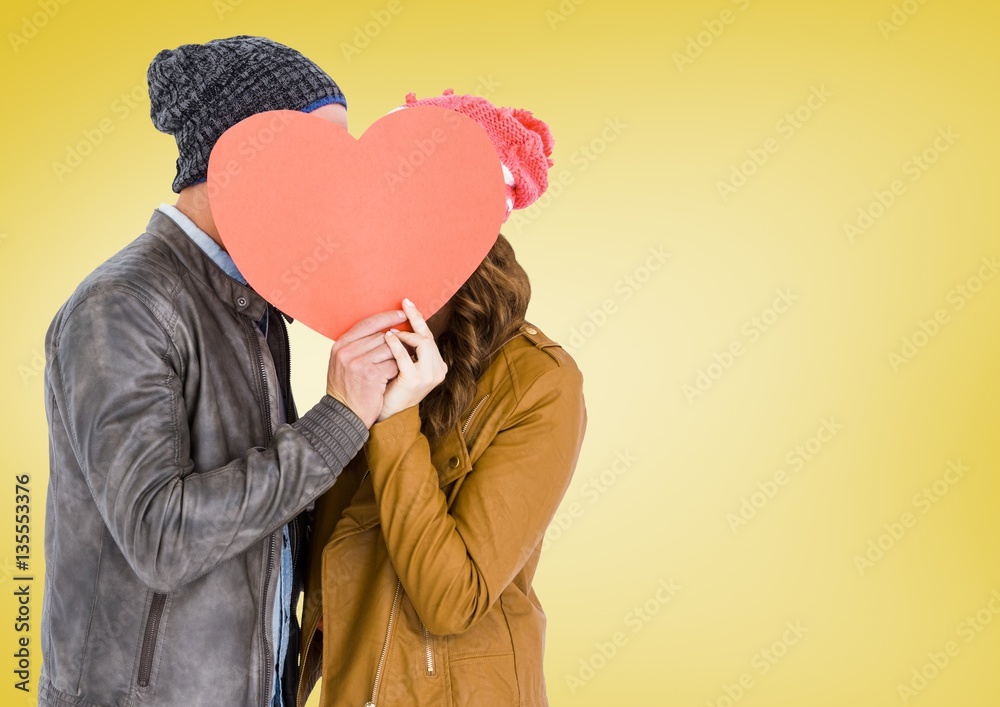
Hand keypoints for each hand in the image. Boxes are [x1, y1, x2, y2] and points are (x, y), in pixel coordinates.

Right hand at [326, 309, 406, 426]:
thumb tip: (383, 330)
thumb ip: (357, 346)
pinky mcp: (371, 375)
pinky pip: (393, 364)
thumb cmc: (346, 389)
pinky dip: (399, 369)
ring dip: (400, 355)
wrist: (343, 416)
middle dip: (397, 340)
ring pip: (389, 349)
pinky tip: (399, 374)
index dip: (386, 317)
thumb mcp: (342, 363)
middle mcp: (347, 352)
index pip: (367, 323)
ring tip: (405, 360)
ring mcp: (358, 363)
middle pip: (381, 336)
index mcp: (340, 345)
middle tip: (408, 343)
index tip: (401, 315)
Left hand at [377, 298, 447, 421]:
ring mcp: (429, 376)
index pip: (429, 337)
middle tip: (405, 303)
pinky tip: (386, 338)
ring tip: (391, 331)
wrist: (385, 413)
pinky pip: (405, 357)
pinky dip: (396, 345)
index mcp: (437, 366)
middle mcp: (438, 370)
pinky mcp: (415, 381)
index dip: (419, 320)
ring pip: (424, 343)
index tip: (407, 305)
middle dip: (417, 318)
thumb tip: (396, 321)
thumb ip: (407, 349)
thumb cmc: (391, 387)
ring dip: (406, 334)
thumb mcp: (403, 365)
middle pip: (429, 337)